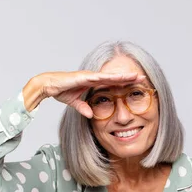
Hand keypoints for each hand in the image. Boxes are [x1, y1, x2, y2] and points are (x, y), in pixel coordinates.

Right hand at [26, 71, 145, 117]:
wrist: (48, 85)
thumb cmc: (60, 90)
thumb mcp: (75, 103)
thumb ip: (84, 108)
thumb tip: (91, 116)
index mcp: (93, 82)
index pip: (112, 82)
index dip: (124, 82)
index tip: (136, 84)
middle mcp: (94, 77)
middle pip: (115, 77)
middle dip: (129, 77)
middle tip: (143, 77)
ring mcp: (90, 76)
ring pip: (110, 76)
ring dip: (123, 76)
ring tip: (136, 76)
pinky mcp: (84, 77)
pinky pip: (99, 78)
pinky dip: (109, 78)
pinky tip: (119, 77)